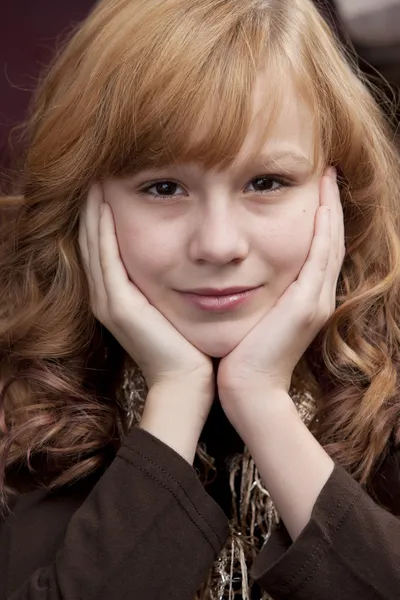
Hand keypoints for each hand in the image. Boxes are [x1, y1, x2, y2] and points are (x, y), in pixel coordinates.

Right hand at [79, 184, 213, 396]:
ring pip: (94, 244)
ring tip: (98, 178)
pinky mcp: (117, 305)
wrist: (187, 382)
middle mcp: (106, 296)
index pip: (104, 246)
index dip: (103, 215)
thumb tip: (185, 254)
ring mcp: (108, 300)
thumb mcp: (172, 305)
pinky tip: (106, 202)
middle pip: (93, 240)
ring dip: (94, 211)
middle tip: (99, 171)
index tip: (111, 183)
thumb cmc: (188, 345)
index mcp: (118, 295)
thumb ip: (167, 280)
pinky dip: (103, 229)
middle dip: (95, 206)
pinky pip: (106, 257)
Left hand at [217, 168, 344, 411]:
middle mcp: (317, 297)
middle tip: (328, 171)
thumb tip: (235, 272)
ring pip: (330, 243)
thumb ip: (254, 294)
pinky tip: (320, 200)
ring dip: (330, 208)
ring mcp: (316, 301)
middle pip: (330, 240)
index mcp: (304, 300)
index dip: (320, 217)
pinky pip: (320, 255)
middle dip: (330, 205)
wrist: (247, 391)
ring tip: (328, 175)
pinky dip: (324, 226)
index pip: (317, 249)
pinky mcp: (306, 305)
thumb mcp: (252, 319)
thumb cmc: (240, 357)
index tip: (314, 188)